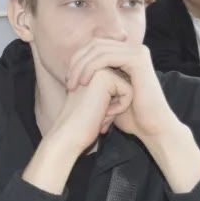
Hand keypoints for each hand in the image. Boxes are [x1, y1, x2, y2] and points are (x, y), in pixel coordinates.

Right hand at [23, 68, 132, 193]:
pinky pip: (129, 91)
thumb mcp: (99, 102)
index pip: (119, 85)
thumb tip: (130, 84)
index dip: (112, 103)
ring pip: (128, 87)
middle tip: (96, 113)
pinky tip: (103, 111)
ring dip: (118, 106)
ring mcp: (97, 69)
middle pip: (124, 84)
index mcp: (89, 70)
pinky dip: (120, 107)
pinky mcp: (105, 76)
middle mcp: (92, 66)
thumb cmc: (84, 124)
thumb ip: (110, 90)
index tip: (94, 111)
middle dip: (115, 103)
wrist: (69, 134)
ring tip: (99, 112)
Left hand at [65, 40, 178, 140]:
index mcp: (127, 53)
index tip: (69, 80)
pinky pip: (107, 57)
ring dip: (81, 66)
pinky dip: (91, 68)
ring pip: (98, 49)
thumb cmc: (129, 116)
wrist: (151, 127)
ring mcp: (137, 52)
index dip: (78, 60)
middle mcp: (133, 49)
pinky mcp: (138, 59)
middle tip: (69, 82)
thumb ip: (96, 80)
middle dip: (77, 62)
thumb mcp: (107, 95)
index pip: (94, 46)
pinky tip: (84, 82)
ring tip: (73, 85)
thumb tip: (74, 71)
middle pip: (95, 44)